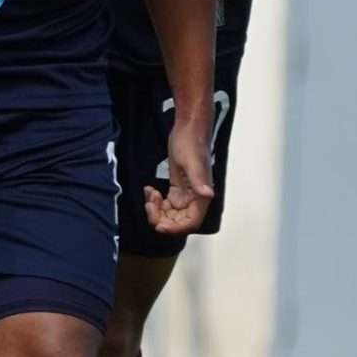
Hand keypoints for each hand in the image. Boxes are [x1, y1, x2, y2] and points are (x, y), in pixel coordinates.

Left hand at [144, 114, 216, 237]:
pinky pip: (166, 204)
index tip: (159, 225)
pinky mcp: (178, 187)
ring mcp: (186, 194)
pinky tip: (149, 190)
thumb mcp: (192, 161)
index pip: (190, 223)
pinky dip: (156, 202)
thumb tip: (207, 194)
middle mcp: (195, 198)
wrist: (188, 128)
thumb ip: (199, 180)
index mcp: (201, 196)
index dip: (175, 228)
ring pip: (170, 215)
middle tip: (149, 204)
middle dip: (161, 218)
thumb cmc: (191, 141)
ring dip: (157, 210)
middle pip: (178, 222)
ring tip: (149, 194)